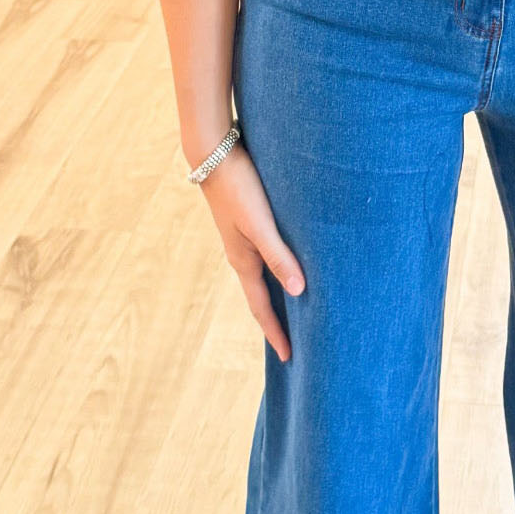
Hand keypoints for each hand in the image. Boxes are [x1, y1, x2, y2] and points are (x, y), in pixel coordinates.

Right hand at [196, 140, 304, 362]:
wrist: (214, 155)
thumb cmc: (238, 188)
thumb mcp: (260, 224)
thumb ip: (279, 256)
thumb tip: (300, 291)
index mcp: (244, 261)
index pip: (262, 308)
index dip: (276, 333)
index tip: (288, 358)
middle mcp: (243, 256)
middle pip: (263, 298)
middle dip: (277, 323)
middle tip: (294, 346)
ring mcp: (243, 242)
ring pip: (265, 279)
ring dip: (279, 299)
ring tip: (296, 315)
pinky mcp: (248, 225)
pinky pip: (266, 260)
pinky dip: (278, 274)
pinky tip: (289, 270)